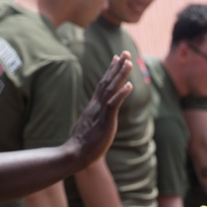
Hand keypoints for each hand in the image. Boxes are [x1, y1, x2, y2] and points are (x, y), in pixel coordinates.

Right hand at [68, 52, 133, 167]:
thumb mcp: (90, 126)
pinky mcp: (105, 121)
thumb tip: (97, 117)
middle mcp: (96, 106)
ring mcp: (100, 112)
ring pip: (111, 90)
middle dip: (117, 67)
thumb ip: (95, 118)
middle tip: (125, 53)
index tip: (117, 58)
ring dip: (120, 75)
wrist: (76, 154)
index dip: (110, 71)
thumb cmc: (83, 144)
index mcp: (94, 107)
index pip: (103, 85)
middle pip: (107, 82)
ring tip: (129, 62)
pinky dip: (121, 94)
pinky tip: (130, 86)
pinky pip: (114, 105)